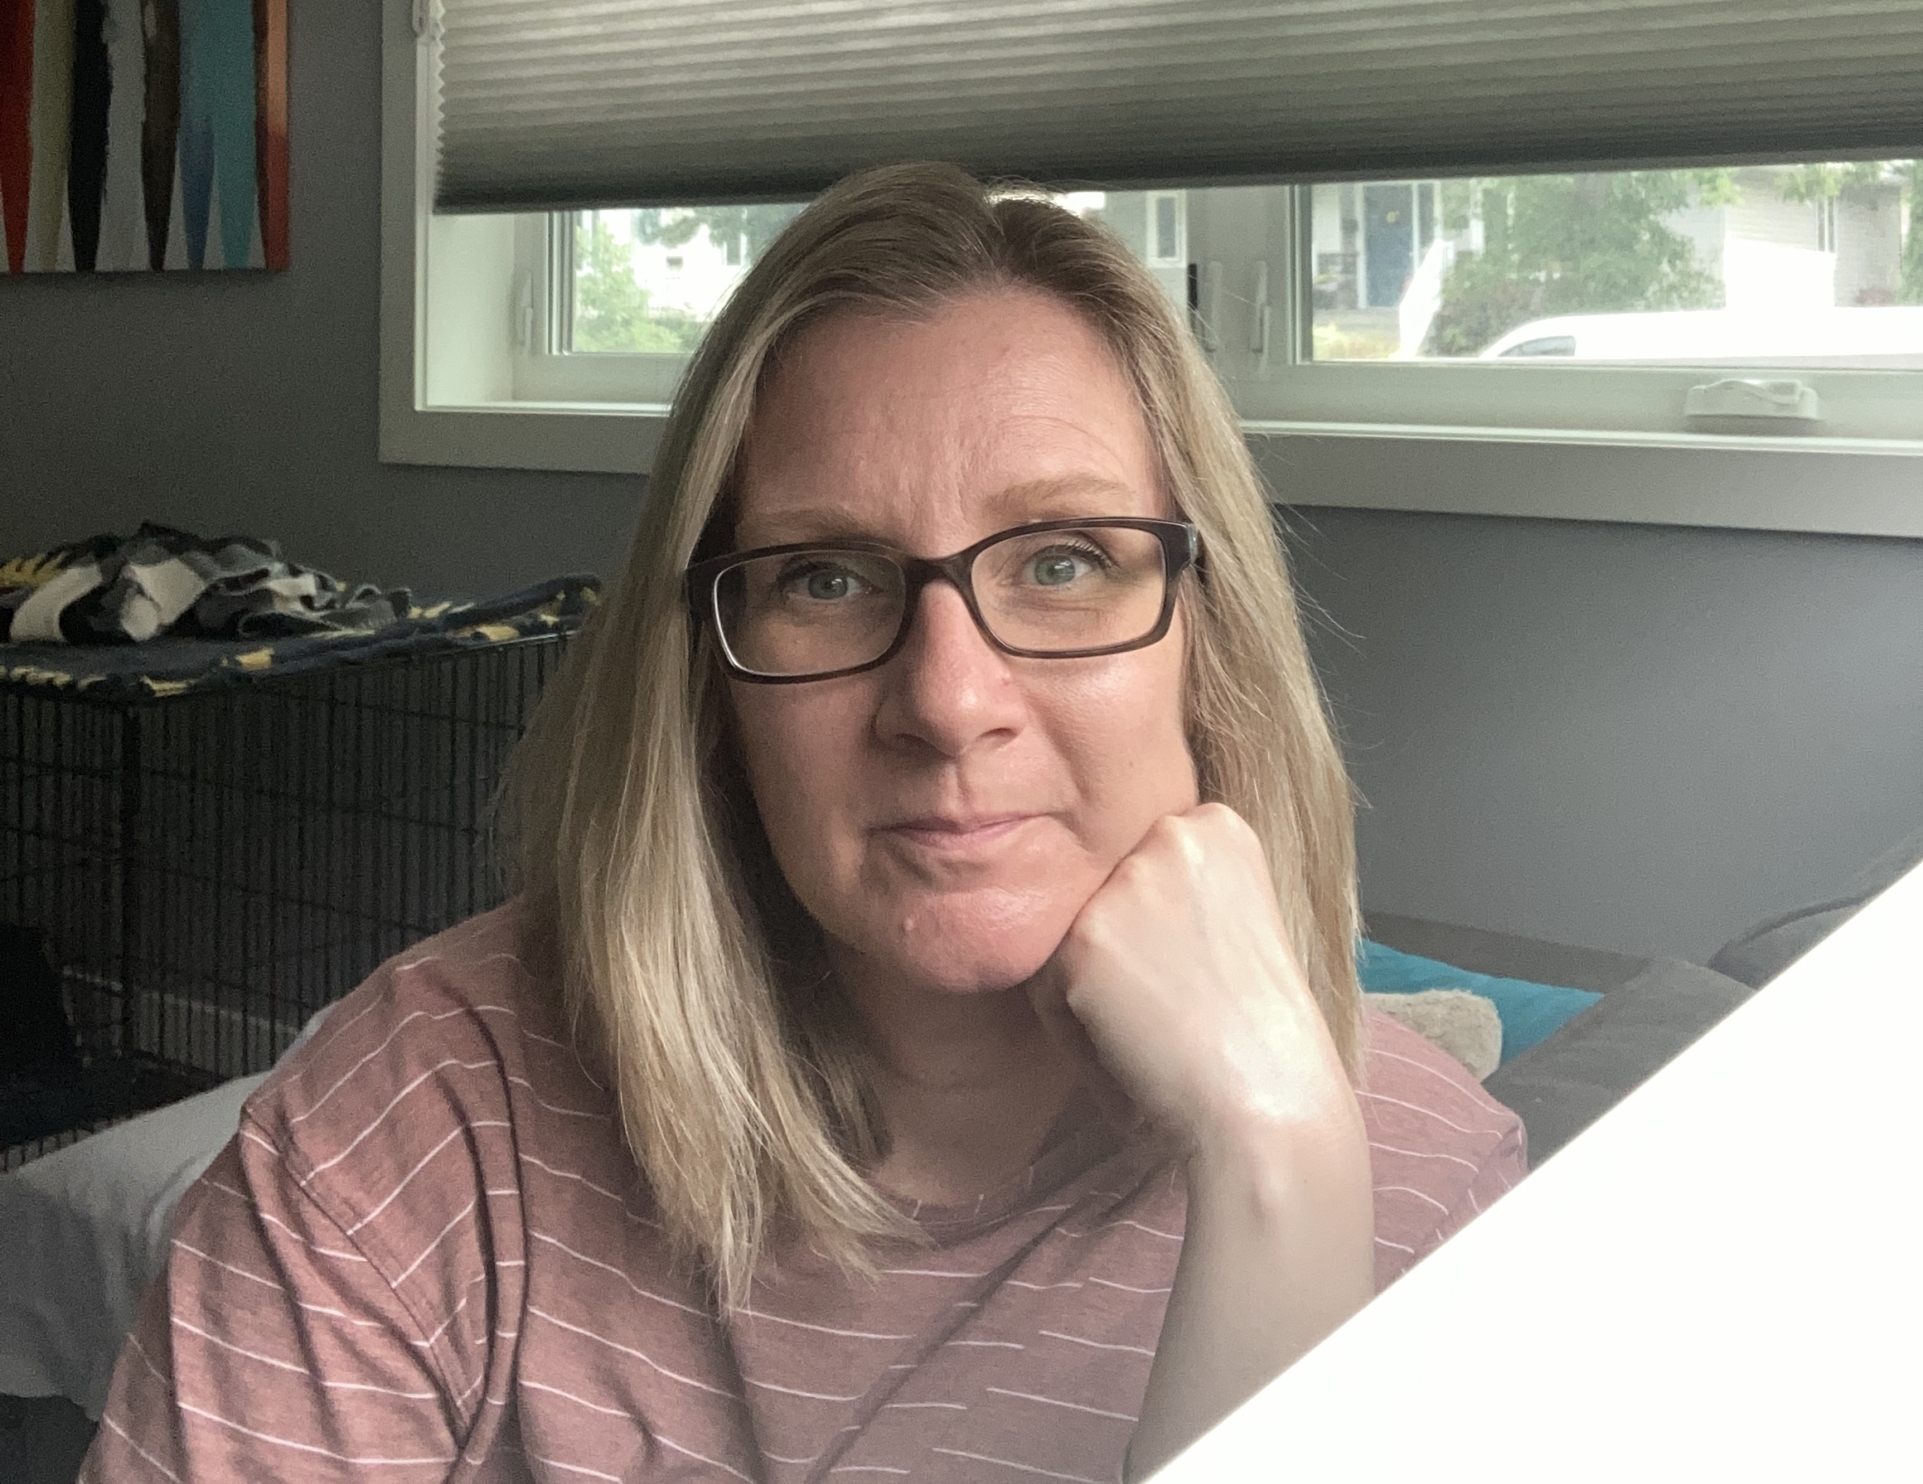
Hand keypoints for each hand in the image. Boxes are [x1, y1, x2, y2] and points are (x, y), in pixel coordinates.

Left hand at [1026, 803, 1358, 1160]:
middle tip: (1166, 1012)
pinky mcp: (1082, 940)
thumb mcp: (1237, 921)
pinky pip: (1045, 989)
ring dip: (1087, 994)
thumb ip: (1177, 892)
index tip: (1187, 977)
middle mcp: (1169, 835)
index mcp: (1216, 825)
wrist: (1270, 1099)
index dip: (1154, 933)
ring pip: (1064, 941)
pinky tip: (1130, 1055)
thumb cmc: (1262, 1032)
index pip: (1139, 865)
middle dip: (1115, 956)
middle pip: (1097, 897)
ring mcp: (1123, 884)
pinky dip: (1074, 1034)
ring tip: (1151, 1038)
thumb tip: (1112, 904)